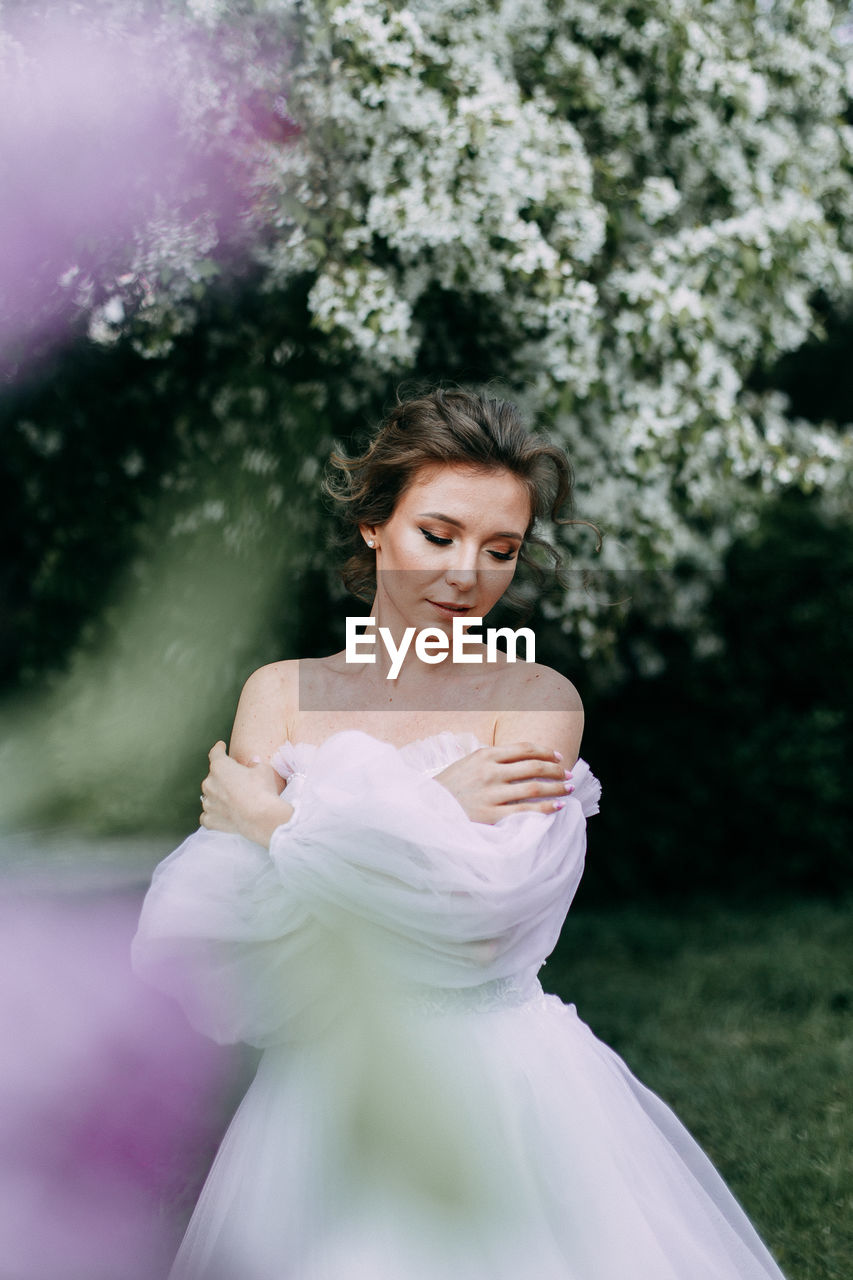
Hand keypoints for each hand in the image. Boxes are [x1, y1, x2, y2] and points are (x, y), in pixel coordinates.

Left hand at [199, 742, 293, 846]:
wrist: (261, 818)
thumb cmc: (262, 790)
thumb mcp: (263, 770)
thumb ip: (255, 764)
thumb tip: (253, 762)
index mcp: (220, 766)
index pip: (216, 753)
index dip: (219, 749)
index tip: (221, 746)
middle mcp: (210, 783)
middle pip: (213, 776)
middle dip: (222, 777)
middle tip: (237, 781)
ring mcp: (208, 802)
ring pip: (209, 796)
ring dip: (218, 795)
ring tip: (232, 800)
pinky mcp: (210, 819)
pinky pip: (207, 815)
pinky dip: (213, 813)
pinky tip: (222, 814)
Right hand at [433, 742, 573, 824]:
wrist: (425, 810)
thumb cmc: (449, 787)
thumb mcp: (467, 763)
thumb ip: (492, 759)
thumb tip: (524, 759)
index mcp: (484, 755)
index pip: (524, 749)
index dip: (545, 752)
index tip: (558, 757)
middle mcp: (490, 772)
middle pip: (533, 767)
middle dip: (556, 769)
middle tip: (569, 774)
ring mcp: (491, 794)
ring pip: (534, 788)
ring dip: (556, 787)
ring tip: (569, 789)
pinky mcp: (491, 816)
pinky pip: (525, 811)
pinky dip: (545, 809)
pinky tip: (557, 808)